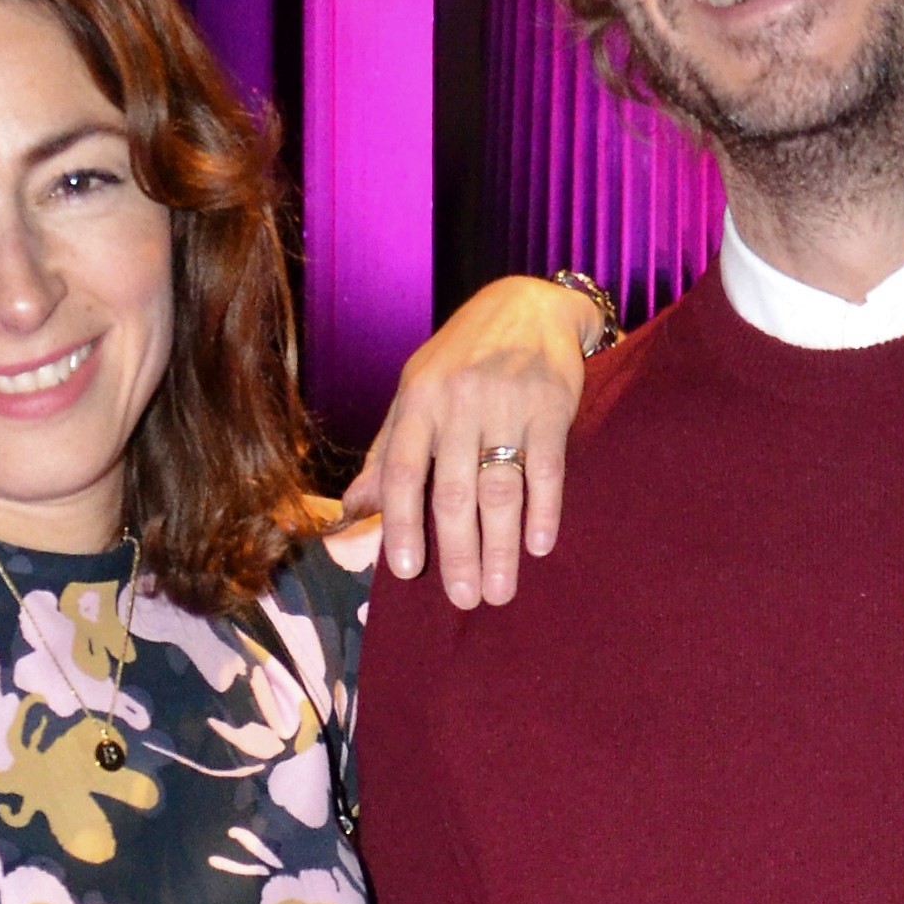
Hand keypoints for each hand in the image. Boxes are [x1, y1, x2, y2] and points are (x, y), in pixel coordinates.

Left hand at [346, 281, 596, 607]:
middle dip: (457, 551)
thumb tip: (352, 511)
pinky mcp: (552, 404)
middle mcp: (459, 402)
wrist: (528, 303)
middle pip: (454, 491)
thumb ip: (386, 451)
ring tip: (499, 590)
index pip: (402, 471)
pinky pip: (546, 468)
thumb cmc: (462, 358)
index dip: (402, 523)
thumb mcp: (415, 391)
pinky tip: (539, 546)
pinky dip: (544, 511)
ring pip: (500, 488)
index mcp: (419, 401)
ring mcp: (507, 402)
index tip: (406, 571)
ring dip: (500, 546)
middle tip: (463, 599)